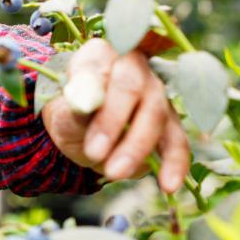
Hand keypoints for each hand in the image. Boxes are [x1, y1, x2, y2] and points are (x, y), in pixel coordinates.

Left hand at [40, 38, 188, 193]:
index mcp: (101, 54)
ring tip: (115, 174)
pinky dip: (175, 162)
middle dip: (114, 124)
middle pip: (133, 89)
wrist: (81, 130)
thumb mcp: (63, 110)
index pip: (104, 67)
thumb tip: (85, 99)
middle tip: (94, 154)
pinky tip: (169, 185)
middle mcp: (134, 66)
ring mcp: (156, 92)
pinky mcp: (169, 121)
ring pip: (156, 115)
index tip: (83, 124)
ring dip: (137, 147)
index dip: (97, 98)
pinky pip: (177, 140)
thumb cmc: (71, 113)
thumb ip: (75, 103)